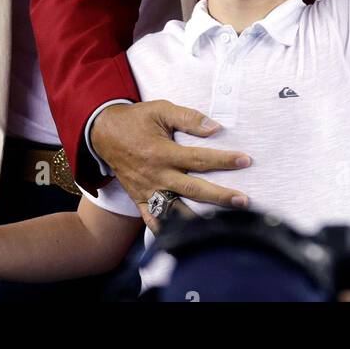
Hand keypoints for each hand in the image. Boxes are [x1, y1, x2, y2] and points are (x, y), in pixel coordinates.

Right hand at [91, 101, 251, 232]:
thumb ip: (188, 118)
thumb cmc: (136, 120)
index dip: (224, 160)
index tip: (245, 161)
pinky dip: (166, 231)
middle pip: (193, 189)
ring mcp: (148, 190)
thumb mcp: (161, 110)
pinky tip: (184, 238)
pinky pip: (153, 219)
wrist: (103, 133)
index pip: (199, 158)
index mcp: (162, 152)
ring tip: (222, 226)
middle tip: (243, 201)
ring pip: (176, 209)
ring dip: (199, 218)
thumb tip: (215, 128)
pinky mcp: (140, 199)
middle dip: (220, 197)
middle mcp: (156, 175)